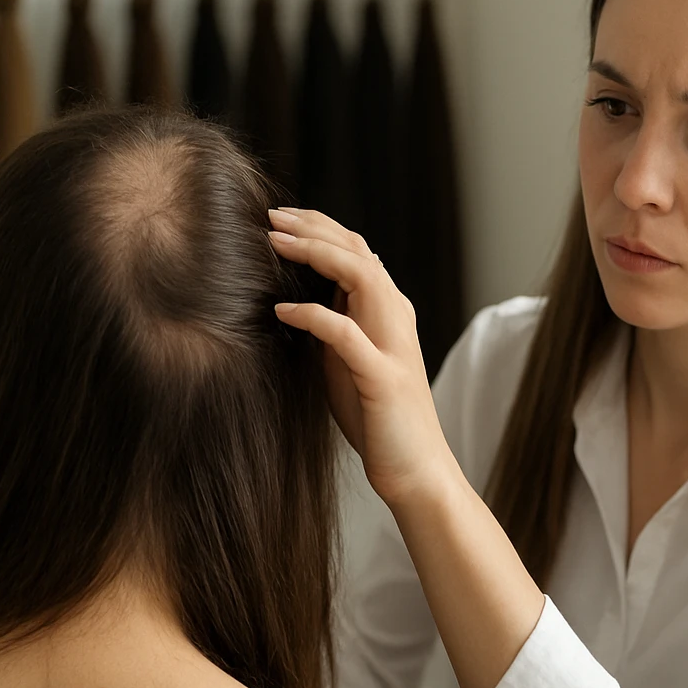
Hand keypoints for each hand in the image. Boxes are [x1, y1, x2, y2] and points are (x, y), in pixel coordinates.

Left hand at [266, 207, 458, 507]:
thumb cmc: (377, 420)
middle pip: (359, 251)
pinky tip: (282, 309)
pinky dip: (313, 315)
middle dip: (314, 227)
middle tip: (271, 216)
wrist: (415, 471)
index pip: (357, 252)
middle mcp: (396, 319)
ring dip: (317, 253)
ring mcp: (392, 346)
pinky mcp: (383, 377)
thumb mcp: (346, 363)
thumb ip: (333, 327)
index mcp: (389, 313)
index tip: (278, 220)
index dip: (319, 229)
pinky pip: (346, 334)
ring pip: (362, 276)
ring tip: (276, 243)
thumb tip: (298, 297)